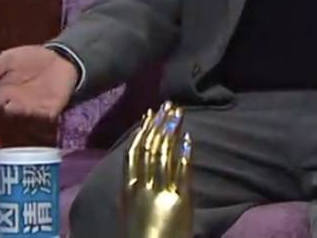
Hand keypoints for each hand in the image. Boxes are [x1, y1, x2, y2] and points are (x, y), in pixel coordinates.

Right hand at [0, 45, 77, 119]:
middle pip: (11, 107)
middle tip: (7, 104)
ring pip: (26, 111)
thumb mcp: (11, 58)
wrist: (60, 59)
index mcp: (7, 90)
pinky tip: (39, 108)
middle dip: (9, 107)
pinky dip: (42, 112)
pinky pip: (45, 114)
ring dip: (23, 109)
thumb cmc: (33, 59)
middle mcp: (19, 101)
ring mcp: (35, 105)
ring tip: (20, 105)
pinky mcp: (51, 108)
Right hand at [124, 102, 191, 237]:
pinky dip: (185, 152)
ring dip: (173, 131)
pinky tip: (188, 138)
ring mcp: (161, 193)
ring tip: (179, 114)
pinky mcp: (180, 202)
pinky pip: (182, 171)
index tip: (150, 113)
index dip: (143, 130)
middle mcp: (143, 187)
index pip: (135, 151)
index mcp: (128, 190)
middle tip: (169, 105)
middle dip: (160, 124)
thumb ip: (136, 190)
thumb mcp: (131, 212)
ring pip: (166, 154)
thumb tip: (140, 170)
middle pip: (152, 147)